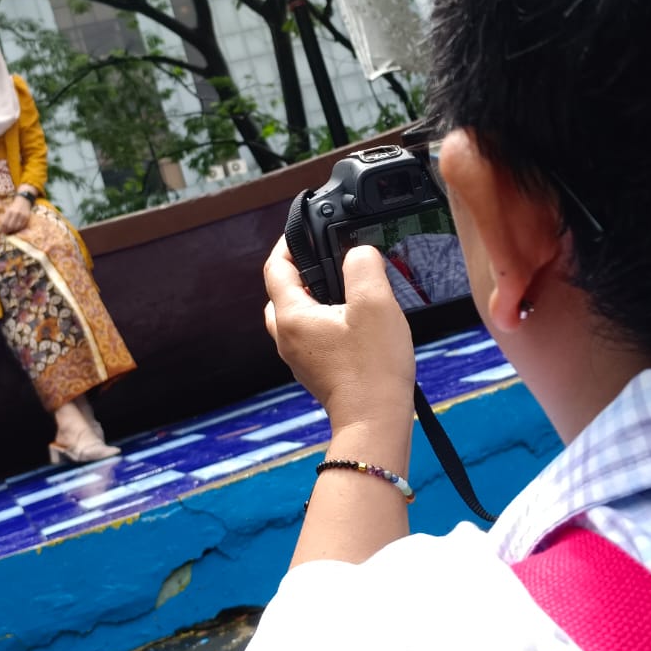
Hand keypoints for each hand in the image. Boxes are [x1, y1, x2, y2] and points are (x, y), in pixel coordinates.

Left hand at [0, 195, 32, 233]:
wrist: (24, 200)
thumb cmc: (14, 206)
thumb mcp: (8, 209)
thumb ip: (5, 217)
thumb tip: (1, 227)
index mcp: (10, 211)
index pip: (5, 222)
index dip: (2, 228)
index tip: (1, 231)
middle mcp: (16, 214)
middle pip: (10, 226)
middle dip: (7, 231)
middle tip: (5, 233)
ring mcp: (22, 216)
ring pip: (16, 227)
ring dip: (13, 231)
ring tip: (10, 232)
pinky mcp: (27, 218)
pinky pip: (22, 226)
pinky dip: (18, 229)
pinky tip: (16, 230)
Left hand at [263, 236, 414, 433]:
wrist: (375, 420)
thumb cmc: (373, 368)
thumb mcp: (375, 303)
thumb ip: (363, 265)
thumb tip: (359, 252)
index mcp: (292, 316)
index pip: (275, 266)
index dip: (288, 242)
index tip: (307, 230)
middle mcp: (287, 337)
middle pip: (283, 291)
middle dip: (303, 270)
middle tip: (331, 259)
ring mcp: (299, 356)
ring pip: (297, 314)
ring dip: (316, 296)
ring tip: (348, 289)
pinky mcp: (315, 369)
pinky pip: (312, 334)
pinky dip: (325, 320)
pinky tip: (354, 321)